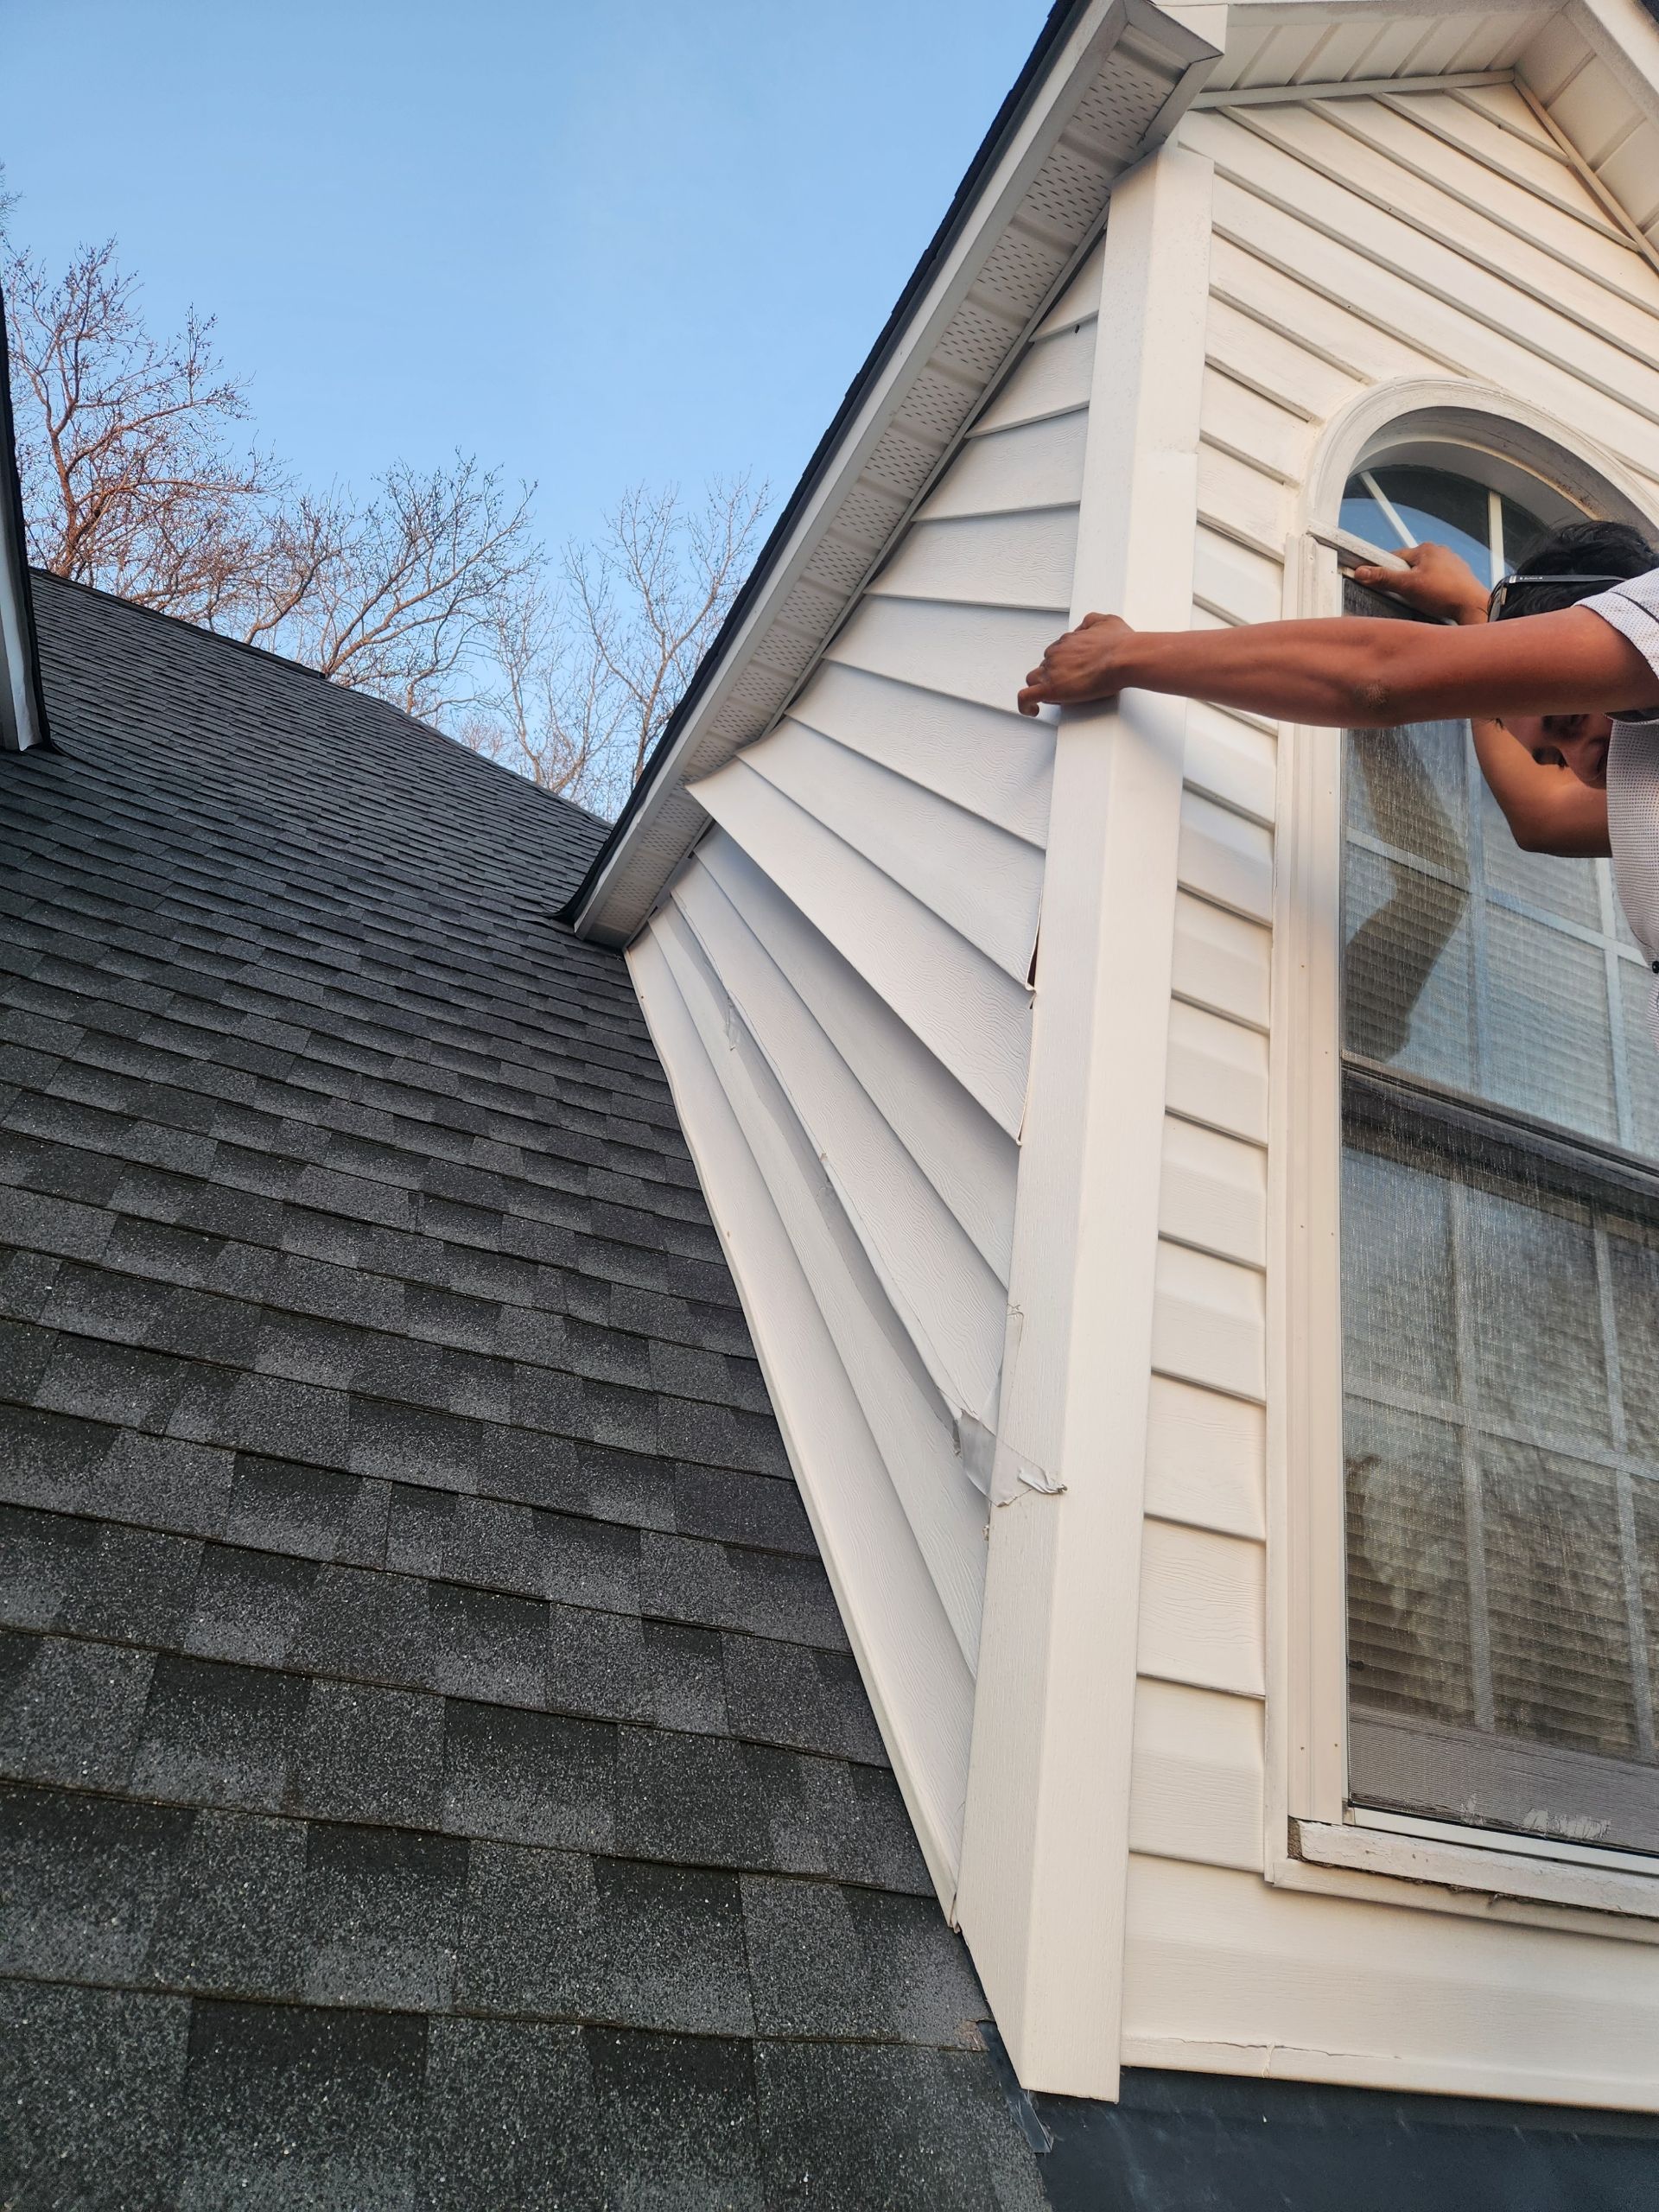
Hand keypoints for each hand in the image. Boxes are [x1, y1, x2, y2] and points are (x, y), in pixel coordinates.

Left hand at [1017, 611, 1136, 715]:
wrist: (1123, 657)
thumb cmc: (1119, 644)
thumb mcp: (1106, 621)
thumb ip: (1092, 621)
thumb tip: (1086, 625)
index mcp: (1067, 641)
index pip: (1055, 654)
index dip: (1063, 665)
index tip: (1071, 672)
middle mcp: (1056, 654)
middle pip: (1045, 667)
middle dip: (1055, 676)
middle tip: (1070, 685)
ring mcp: (1051, 671)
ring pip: (1034, 680)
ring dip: (1042, 687)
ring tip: (1057, 696)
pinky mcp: (1050, 689)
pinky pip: (1025, 698)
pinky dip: (1025, 705)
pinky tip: (1032, 710)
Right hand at [1353, 541, 1488, 625]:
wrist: (1473, 605)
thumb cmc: (1444, 593)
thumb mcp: (1407, 586)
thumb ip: (1383, 578)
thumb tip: (1362, 572)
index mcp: (1426, 548)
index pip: (1395, 556)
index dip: (1385, 570)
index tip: (1378, 580)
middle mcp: (1439, 551)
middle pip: (1410, 565)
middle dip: (1404, 580)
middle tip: (1404, 594)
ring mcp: (1451, 562)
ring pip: (1424, 573)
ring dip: (1419, 585)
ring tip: (1421, 599)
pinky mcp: (1458, 575)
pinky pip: (1438, 580)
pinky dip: (1433, 589)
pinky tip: (1433, 600)